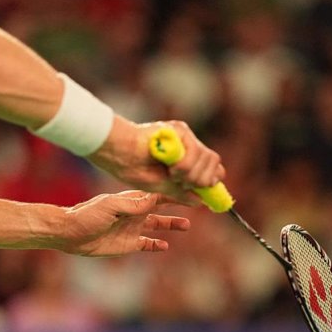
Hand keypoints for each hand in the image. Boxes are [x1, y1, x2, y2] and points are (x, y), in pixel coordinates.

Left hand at [60, 190, 189, 256]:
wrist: (69, 233)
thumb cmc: (87, 215)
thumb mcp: (110, 206)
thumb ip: (132, 204)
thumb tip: (154, 198)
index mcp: (134, 200)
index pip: (160, 194)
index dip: (176, 193)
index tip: (192, 192)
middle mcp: (136, 213)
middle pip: (163, 208)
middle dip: (179, 205)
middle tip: (197, 205)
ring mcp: (133, 228)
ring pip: (159, 225)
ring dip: (172, 224)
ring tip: (187, 225)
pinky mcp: (128, 243)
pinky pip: (147, 243)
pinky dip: (157, 244)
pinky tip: (165, 245)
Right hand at [87, 116, 225, 204]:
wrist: (117, 152)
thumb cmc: (133, 169)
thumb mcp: (161, 186)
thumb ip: (181, 192)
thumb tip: (200, 201)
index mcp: (185, 160)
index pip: (212, 168)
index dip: (212, 180)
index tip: (206, 190)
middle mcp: (188, 147)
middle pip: (214, 163)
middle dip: (203, 179)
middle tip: (185, 183)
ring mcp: (185, 137)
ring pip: (208, 158)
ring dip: (193, 173)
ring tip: (174, 175)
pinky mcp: (180, 130)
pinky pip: (196, 151)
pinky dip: (187, 165)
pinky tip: (172, 168)